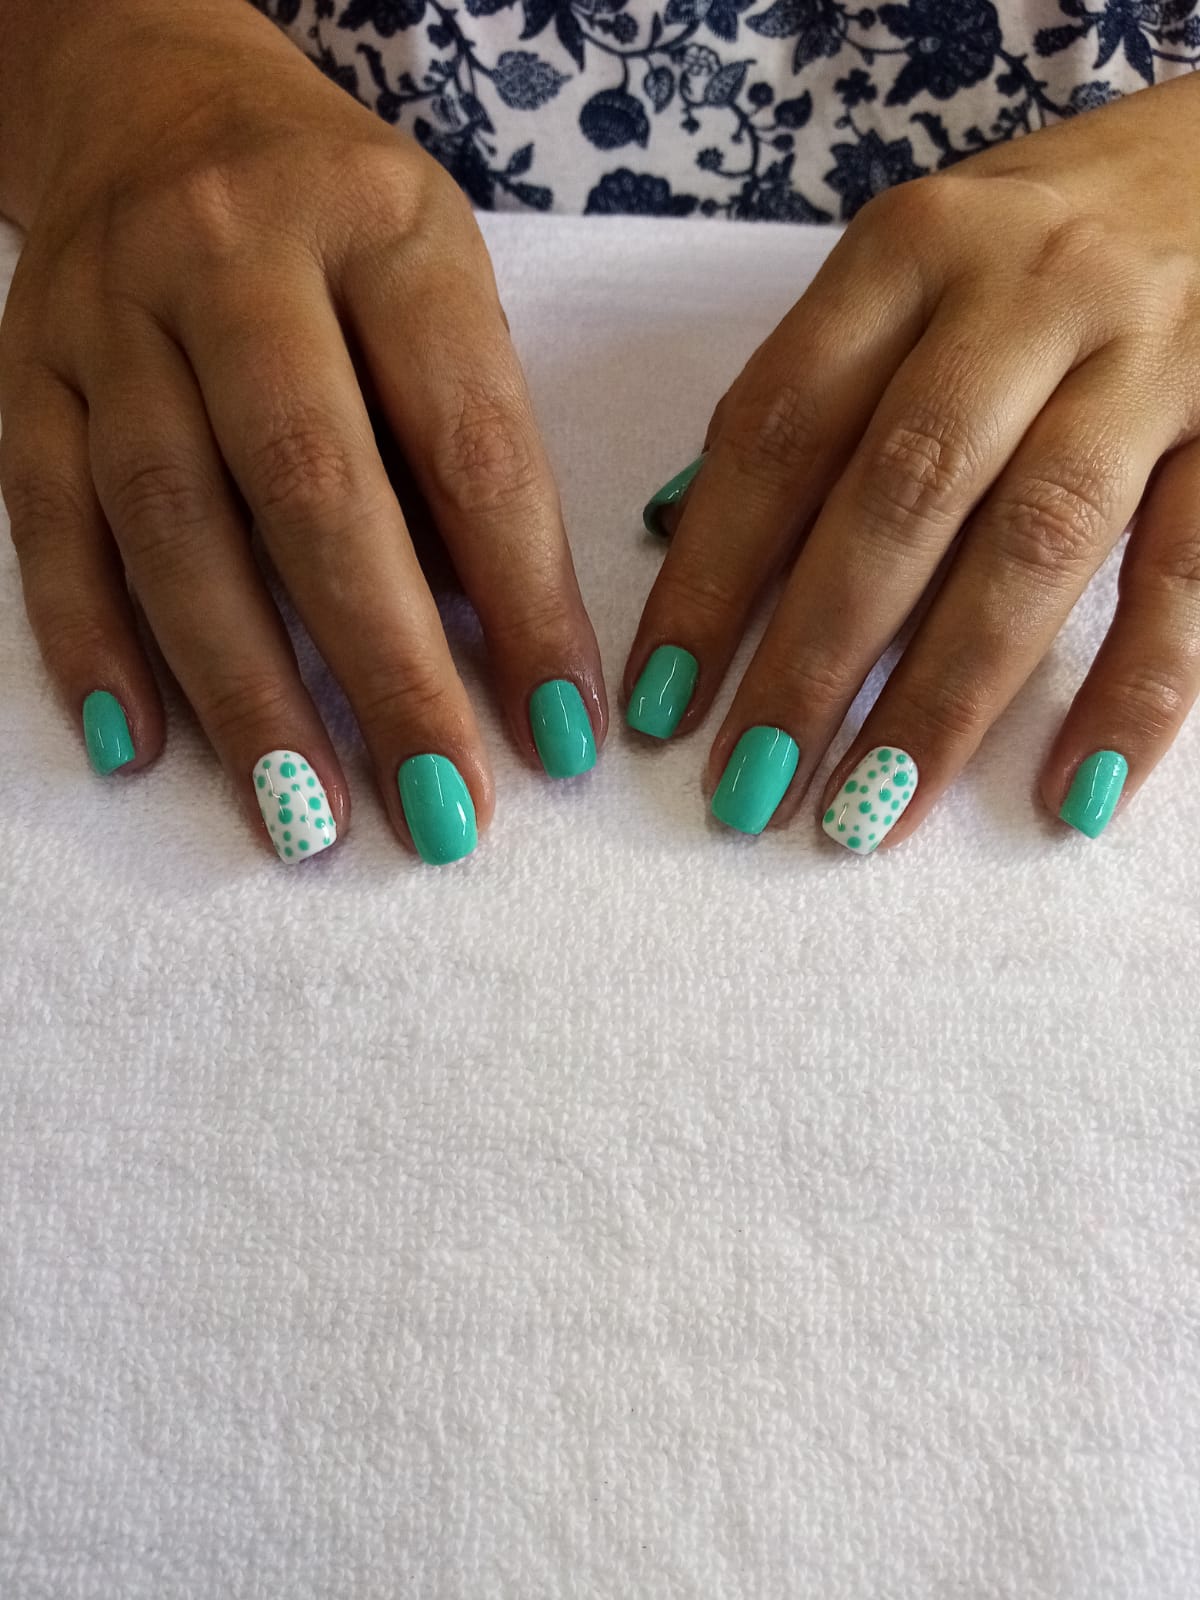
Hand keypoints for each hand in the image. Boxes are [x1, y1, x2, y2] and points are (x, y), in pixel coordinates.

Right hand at [0, 0, 603, 864]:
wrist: (156, 105)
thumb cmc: (339, 230)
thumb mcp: (440, 291)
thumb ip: (466, 454)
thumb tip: (506, 655)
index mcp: (384, 233)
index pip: (470, 443)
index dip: (523, 602)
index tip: (563, 734)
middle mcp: (235, 257)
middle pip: (314, 492)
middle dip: (386, 673)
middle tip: (439, 810)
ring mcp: (112, 313)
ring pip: (173, 524)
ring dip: (246, 691)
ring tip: (307, 817)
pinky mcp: (24, 369)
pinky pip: (48, 522)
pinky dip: (93, 645)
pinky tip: (143, 750)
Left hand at [625, 74, 1199, 849]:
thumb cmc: (1035, 247)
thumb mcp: (907, 273)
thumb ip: (812, 395)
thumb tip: (679, 536)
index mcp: (909, 250)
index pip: (781, 427)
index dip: (710, 574)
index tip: (660, 703)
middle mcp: (1026, 294)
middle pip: (900, 493)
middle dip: (814, 657)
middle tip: (751, 789)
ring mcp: (1150, 357)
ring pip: (1035, 542)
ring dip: (944, 697)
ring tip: (870, 814)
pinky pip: (1191, 576)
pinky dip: (1132, 693)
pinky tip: (1071, 796)